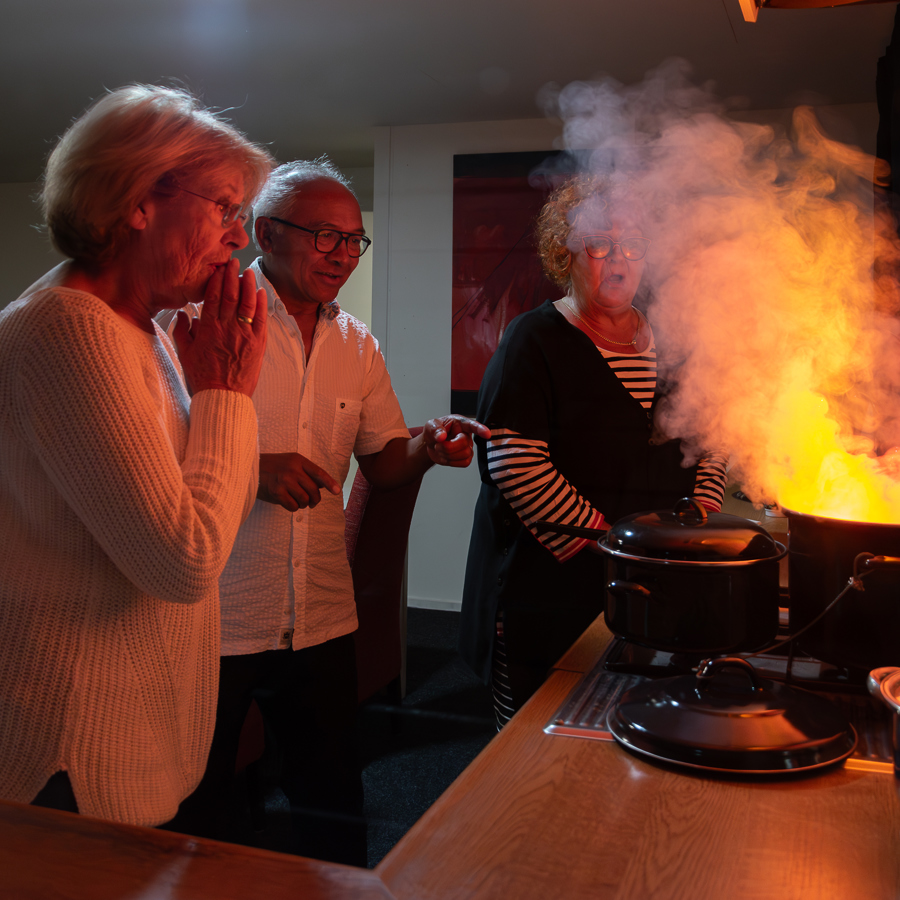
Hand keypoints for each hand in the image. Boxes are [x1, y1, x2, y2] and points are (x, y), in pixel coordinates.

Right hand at [173, 259, 266, 396]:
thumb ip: (182, 331)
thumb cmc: (203, 377)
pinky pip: (260, 320)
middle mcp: (226, 328)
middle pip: (231, 295)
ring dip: (248, 286)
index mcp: (208, 329)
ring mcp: (244, 335)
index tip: (219, 269)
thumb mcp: (185, 354)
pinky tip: (261, 293)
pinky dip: (261, 304)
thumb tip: (184, 314)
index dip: (217, 280)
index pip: (213, 297)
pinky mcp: (258, 344)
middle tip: (233, 263)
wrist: (223, 397)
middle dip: (232, 276)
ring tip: (248, 273)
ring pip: (247, 304)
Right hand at [257, 452, 341, 510]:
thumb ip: (305, 472)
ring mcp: (284, 480)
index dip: (329, 483)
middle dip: (315, 499)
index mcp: (298, 460)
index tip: (337, 492)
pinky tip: (287, 502)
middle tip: (312, 503)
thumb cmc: (272, 467)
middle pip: (313, 490)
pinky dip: (293, 508)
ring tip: (297, 501)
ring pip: (304, 500)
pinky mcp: (276, 492)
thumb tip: (322, 486)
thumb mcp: (290, 463)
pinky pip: (293, 506)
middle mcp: (292, 469)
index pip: (318, 472)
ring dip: (303, 504)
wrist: (249, 469)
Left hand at [423, 415, 490, 467]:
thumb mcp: (431, 426)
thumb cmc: (434, 432)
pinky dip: (451, 462)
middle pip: (464, 444)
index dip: (480, 429)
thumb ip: (435, 429)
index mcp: (460, 423)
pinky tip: (446, 456)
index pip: (472, 425)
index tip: (487, 434)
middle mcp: (466, 434)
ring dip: (447, 454)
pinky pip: (464, 463)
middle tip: (438, 445)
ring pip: (464, 455)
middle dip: (447, 447)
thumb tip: (441, 436)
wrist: (431, 445)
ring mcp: (468, 447)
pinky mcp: (466, 458)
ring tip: (441, 449)